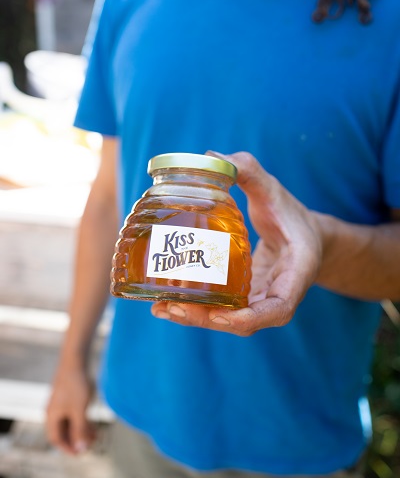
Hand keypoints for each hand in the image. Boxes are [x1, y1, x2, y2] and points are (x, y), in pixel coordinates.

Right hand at [46, 362, 95, 454]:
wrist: (76, 360)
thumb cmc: (75, 385)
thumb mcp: (79, 410)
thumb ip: (80, 430)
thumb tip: (80, 449)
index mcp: (52, 416)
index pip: (56, 439)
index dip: (67, 448)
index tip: (80, 455)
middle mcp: (54, 411)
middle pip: (64, 431)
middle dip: (77, 439)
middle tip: (91, 446)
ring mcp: (62, 403)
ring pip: (71, 423)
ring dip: (82, 431)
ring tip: (96, 436)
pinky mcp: (69, 396)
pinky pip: (75, 413)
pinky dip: (83, 420)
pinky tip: (94, 423)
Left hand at [151, 151, 322, 335]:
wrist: (304, 237)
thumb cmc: (291, 216)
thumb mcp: (275, 192)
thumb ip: (250, 173)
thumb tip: (212, 155)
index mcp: (295, 276)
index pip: (278, 309)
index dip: (248, 319)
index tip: (219, 315)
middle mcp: (278, 297)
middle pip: (243, 322)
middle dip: (207, 319)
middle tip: (172, 307)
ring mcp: (259, 302)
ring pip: (227, 321)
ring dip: (194, 318)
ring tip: (161, 308)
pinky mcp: (244, 300)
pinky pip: (220, 310)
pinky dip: (194, 310)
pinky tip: (164, 303)